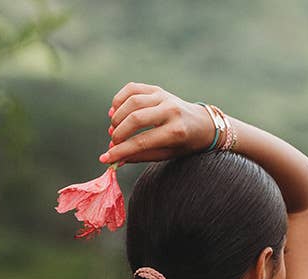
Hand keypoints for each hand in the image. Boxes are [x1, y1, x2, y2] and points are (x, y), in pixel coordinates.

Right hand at [100, 82, 215, 166]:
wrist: (202, 123)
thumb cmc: (183, 144)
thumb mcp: (166, 154)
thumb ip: (141, 156)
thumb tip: (115, 160)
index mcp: (175, 132)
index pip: (141, 142)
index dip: (120, 151)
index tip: (105, 158)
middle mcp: (170, 110)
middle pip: (135, 119)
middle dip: (118, 134)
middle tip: (112, 143)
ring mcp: (163, 96)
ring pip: (131, 102)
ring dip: (117, 117)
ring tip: (113, 129)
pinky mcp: (157, 89)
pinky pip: (132, 89)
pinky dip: (119, 100)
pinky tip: (115, 112)